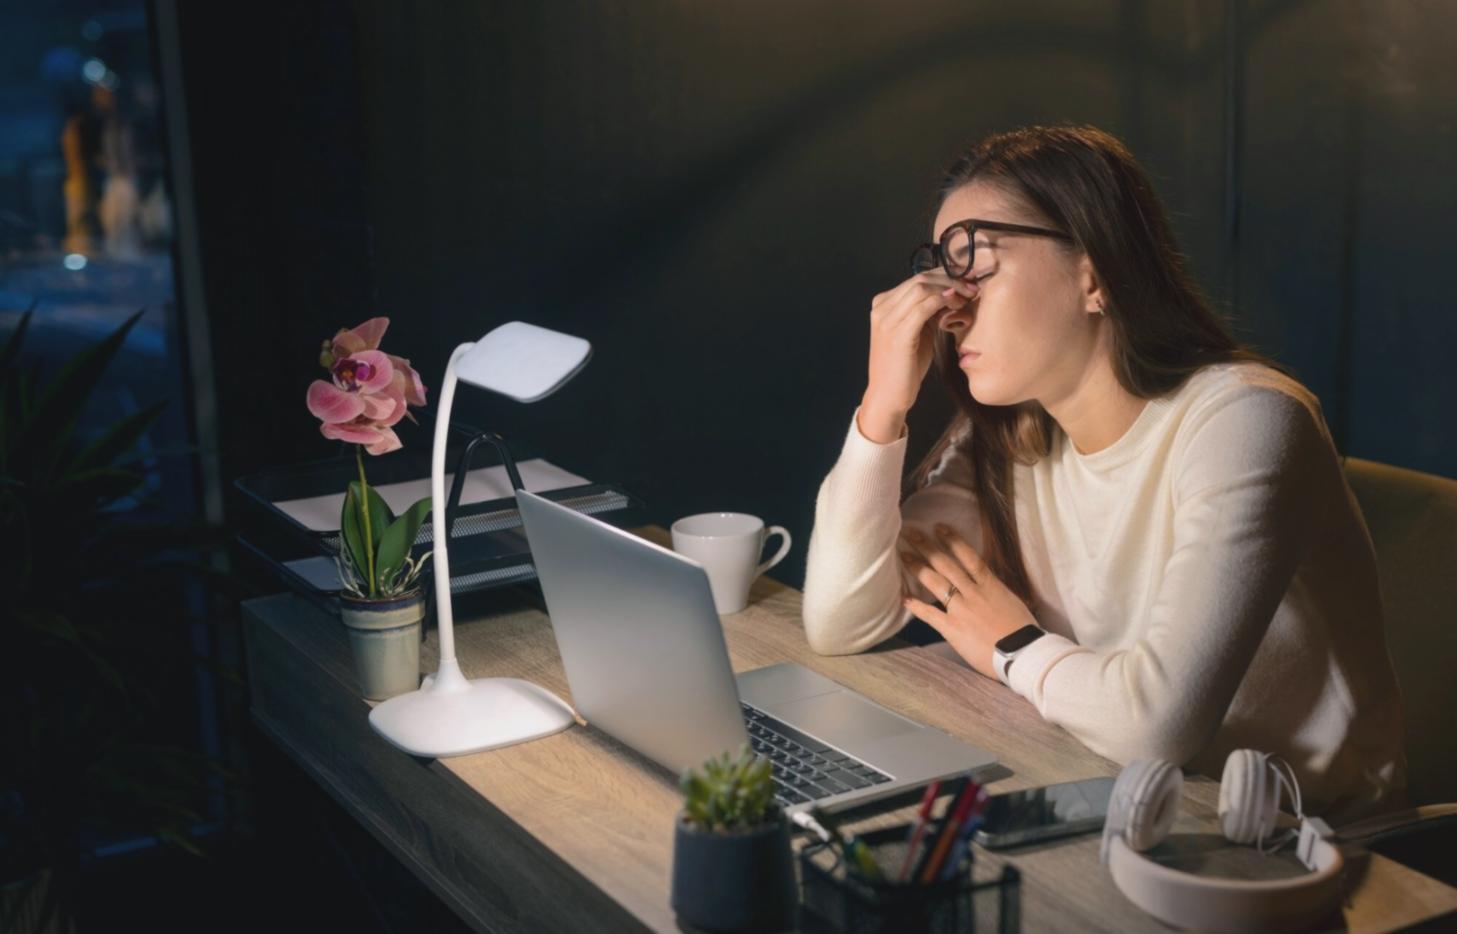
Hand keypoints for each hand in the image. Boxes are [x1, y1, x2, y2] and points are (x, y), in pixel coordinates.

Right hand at [859, 272, 978, 442]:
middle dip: (951, 279)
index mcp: (883, 303)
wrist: (888, 396)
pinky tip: (957, 305)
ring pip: (922, 288)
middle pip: (921, 278)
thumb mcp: (917, 331)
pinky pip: (922, 307)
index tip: (969, 281)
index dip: (946, 275)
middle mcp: (881, 307)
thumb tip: (953, 292)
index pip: (918, 277)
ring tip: (968, 297)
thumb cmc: (905, 366)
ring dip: (950, 289)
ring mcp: (886, 320)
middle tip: (973, 287)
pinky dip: (942, 301)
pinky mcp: (897, 334)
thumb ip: (928, 311)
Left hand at [898, 523, 1036, 679]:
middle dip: (926, 546)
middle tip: (910, 532)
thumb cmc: (1023, 631)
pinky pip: (930, 614)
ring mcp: (961, 609)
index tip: (939, 527)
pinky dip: (916, 606)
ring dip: (918, 568)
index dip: (952, 540)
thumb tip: (988, 586)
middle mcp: (973, 592)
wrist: (1022, 653)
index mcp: (990, 585)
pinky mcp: (952, 628)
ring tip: (903, 556)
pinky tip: (904, 598)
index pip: (969, 556)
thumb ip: (996, 591)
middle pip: (946, 564)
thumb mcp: (1012, 602)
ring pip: (936, 583)